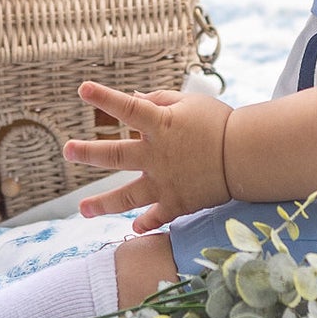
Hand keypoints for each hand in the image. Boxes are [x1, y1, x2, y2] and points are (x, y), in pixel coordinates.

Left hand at [66, 82, 232, 232]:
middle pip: (114, 154)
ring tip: (83, 210)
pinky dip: (147, 223)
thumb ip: (159, 101)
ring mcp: (165, 181)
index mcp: (160, 124)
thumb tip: (133, 99)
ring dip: (103, 203)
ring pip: (127, 195)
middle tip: (67, 151)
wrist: (248, 156)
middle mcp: (156, 154)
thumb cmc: (220, 123)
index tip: (82, 89)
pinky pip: (158, 216)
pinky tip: (135, 228)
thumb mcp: (189, 103)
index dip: (104, 97)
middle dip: (87, 153)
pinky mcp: (179, 202)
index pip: (126, 108)